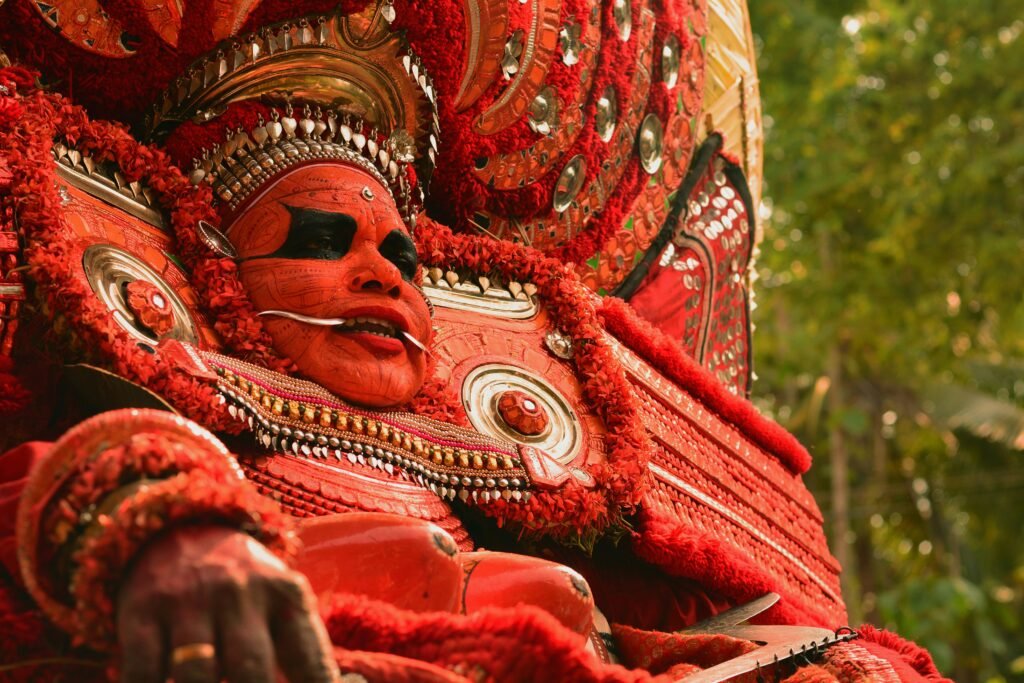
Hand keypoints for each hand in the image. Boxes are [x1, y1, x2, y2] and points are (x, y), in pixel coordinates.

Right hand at [116, 526, 336, 682]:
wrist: (180, 530)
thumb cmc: (244, 589)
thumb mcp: (281, 602)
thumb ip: (302, 653)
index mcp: (285, 594)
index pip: (308, 656)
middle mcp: (240, 593)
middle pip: (251, 670)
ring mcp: (190, 601)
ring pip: (197, 674)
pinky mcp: (143, 610)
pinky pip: (143, 671)